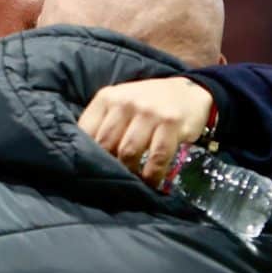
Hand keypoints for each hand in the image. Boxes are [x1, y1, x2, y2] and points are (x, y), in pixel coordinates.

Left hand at [78, 77, 212, 186]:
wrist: (188, 91)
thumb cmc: (146, 103)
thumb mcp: (119, 104)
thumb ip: (102, 124)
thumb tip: (84, 156)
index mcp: (107, 97)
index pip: (86, 131)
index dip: (86, 154)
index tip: (89, 168)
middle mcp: (126, 102)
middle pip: (106, 144)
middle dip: (108, 165)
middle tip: (112, 177)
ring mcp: (149, 112)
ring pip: (129, 152)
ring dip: (129, 172)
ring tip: (131, 180)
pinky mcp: (171, 123)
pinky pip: (157, 157)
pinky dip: (152, 174)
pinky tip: (150, 181)